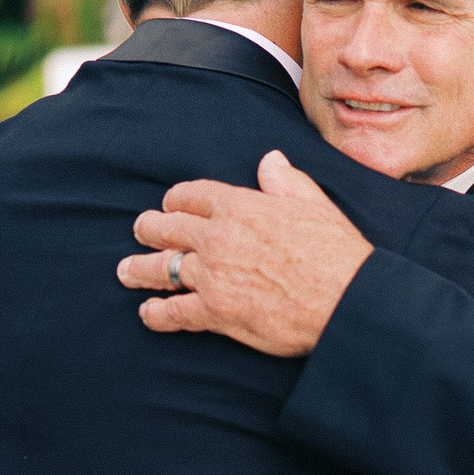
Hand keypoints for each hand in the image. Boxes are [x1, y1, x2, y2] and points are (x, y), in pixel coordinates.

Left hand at [115, 151, 373, 356]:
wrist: (346, 299)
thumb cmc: (336, 253)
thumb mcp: (314, 204)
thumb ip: (286, 182)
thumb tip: (270, 160)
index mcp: (240, 206)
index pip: (192, 195)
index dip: (177, 200)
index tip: (171, 205)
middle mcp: (217, 237)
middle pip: (167, 228)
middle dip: (149, 229)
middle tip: (141, 231)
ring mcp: (211, 275)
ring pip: (161, 269)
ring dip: (139, 270)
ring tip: (126, 272)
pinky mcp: (214, 311)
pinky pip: (173, 312)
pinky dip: (156, 314)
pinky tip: (149, 314)